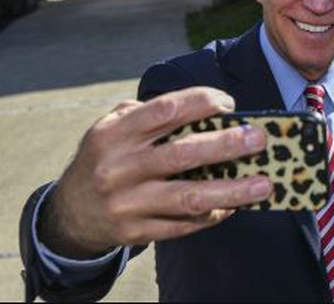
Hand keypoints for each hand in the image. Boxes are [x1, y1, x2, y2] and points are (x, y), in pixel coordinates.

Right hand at [39, 87, 271, 257]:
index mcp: (115, 134)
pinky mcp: (136, 232)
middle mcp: (120, 168)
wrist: (69, 213)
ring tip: (264, 184)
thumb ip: (150, 114)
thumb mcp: (112, 128)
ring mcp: (128, 203)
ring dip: (231, 190)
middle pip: (182, 154)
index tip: (230, 103)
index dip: (201, 102)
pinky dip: (212, 216)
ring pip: (189, 197)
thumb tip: (207, 108)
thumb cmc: (106, 158)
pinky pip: (183, 225)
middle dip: (227, 146)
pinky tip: (235, 206)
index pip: (165, 110)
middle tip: (259, 140)